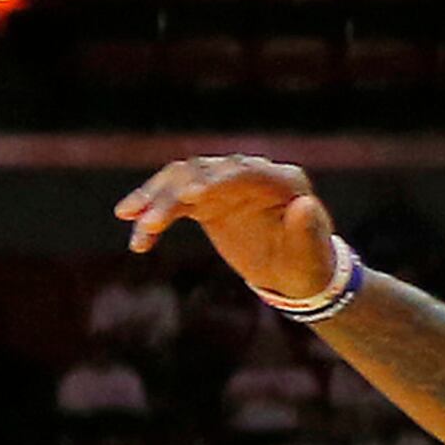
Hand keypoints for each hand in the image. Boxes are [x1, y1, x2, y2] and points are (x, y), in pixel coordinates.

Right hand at [113, 151, 341, 310]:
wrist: (295, 273)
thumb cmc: (310, 263)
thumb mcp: (313, 253)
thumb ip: (309, 229)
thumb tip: (306, 204)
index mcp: (283, 180)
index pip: (244, 171)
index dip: (216, 181)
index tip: (189, 198)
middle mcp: (251, 174)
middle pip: (203, 171)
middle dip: (173, 193)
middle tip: (149, 220)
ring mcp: (225, 185)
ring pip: (180, 182)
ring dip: (153, 200)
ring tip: (131, 221)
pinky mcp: (205, 201)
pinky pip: (173, 204)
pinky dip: (153, 219)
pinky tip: (139, 243)